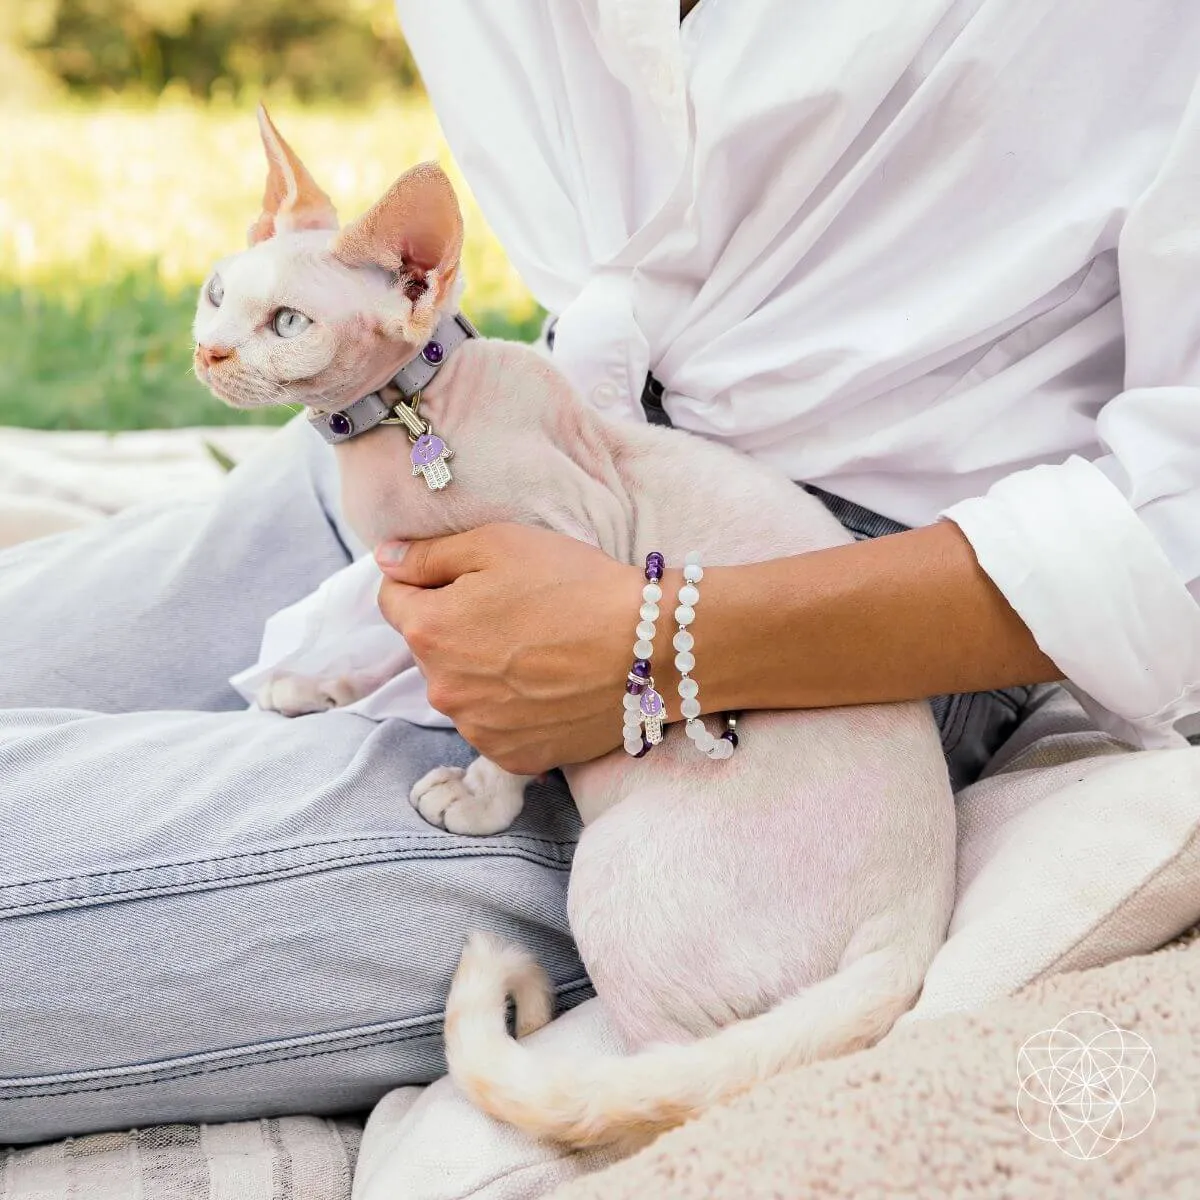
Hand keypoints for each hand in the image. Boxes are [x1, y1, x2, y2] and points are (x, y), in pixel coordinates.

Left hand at [376, 524, 643, 772]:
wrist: (650, 648)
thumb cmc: (576, 585)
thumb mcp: (499, 543)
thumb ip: (429, 554)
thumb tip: (386, 560)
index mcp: (428, 631)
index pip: (394, 599)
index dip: (429, 580)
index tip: (472, 578)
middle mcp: (442, 689)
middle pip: (430, 649)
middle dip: (458, 628)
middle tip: (518, 611)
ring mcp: (478, 730)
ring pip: (463, 690)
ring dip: (484, 672)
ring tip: (540, 651)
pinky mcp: (514, 758)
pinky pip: (495, 727)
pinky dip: (513, 709)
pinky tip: (550, 686)